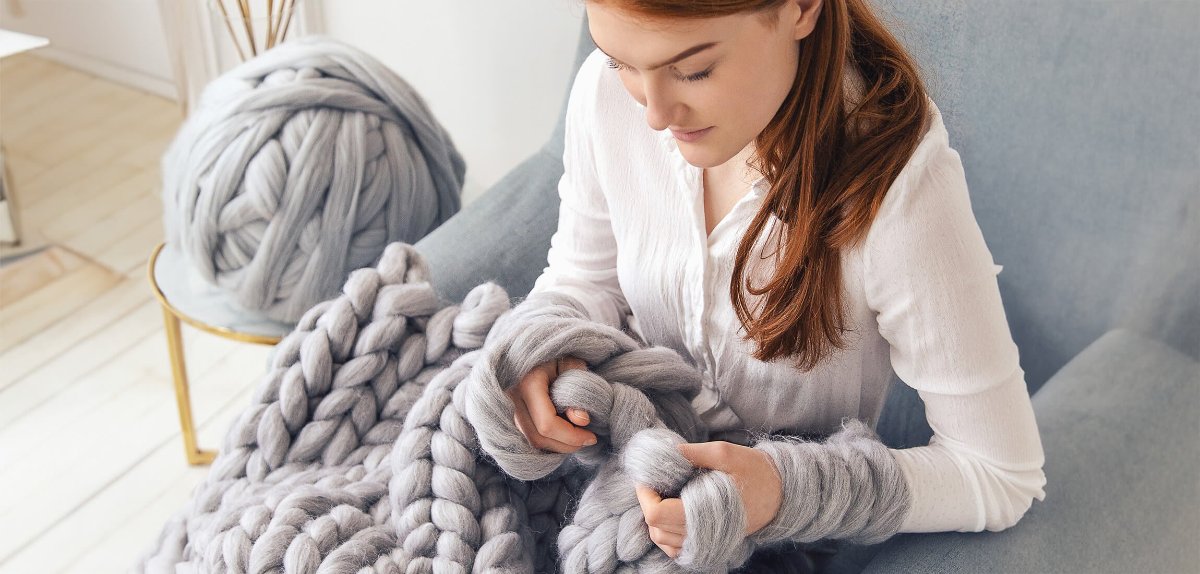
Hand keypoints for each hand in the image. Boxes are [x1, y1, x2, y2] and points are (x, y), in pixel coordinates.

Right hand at [505, 355, 596, 452]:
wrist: (529, 346)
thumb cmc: (554, 352)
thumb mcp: (571, 363)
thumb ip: (578, 389)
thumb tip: (582, 420)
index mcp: (526, 384)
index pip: (547, 423)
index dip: (571, 436)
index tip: (592, 437)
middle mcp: (510, 399)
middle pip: (537, 438)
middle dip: (565, 445)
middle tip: (588, 440)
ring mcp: (504, 408)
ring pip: (529, 441)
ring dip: (556, 446)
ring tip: (577, 437)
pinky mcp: (505, 414)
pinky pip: (525, 437)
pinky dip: (546, 441)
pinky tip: (562, 435)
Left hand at [634, 441, 783, 558]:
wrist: (781, 494)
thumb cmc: (756, 472)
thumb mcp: (725, 453)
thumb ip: (692, 453)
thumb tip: (664, 453)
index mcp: (704, 515)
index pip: (656, 514)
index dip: (645, 494)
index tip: (646, 475)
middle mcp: (702, 536)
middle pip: (655, 529)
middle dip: (648, 502)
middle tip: (655, 479)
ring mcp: (705, 544)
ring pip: (662, 540)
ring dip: (655, 517)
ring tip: (664, 492)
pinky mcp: (707, 545)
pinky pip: (675, 547)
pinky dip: (666, 532)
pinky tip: (672, 510)